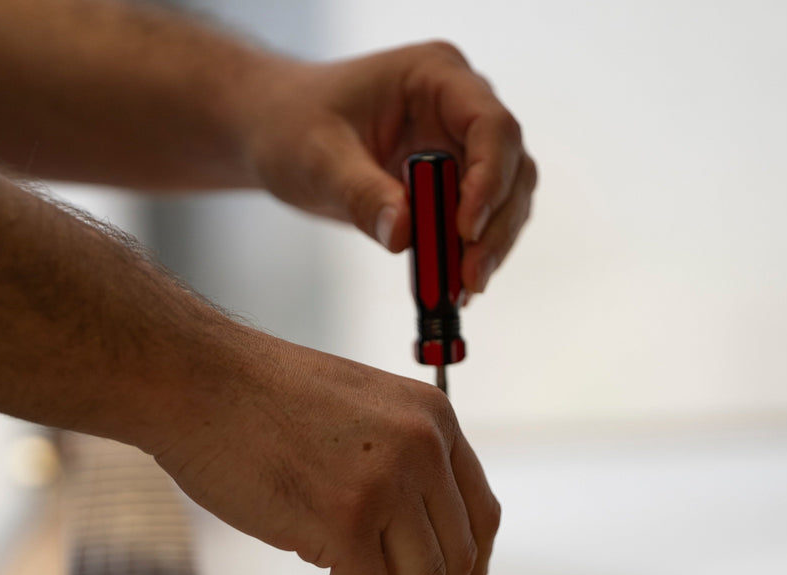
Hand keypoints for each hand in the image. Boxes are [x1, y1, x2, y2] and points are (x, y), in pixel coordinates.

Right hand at [152, 333, 499, 574]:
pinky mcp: (345, 521)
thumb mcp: (354, 409)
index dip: (470, 570)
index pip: (478, 512)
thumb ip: (389, 460)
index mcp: (430, 416)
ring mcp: (386, 485)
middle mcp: (422, 447)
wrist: (194, 380)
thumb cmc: (248, 393)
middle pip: (457, 555)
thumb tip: (392, 535)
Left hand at [244, 41, 536, 293]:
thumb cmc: (291, 124)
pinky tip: (451, 286)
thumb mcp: (318, 158)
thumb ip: (362, 194)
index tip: (465, 230)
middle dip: (494, 225)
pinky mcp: (451, 180)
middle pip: (510, 165)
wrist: (276, 131)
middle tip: (469, 277)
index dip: (489, 179)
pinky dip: (469, 253)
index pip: (490, 124)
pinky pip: (479, 219)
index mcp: (435, 74)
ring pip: (506, 197)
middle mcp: (459, 105)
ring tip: (460, 289)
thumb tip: (404, 236)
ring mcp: (459, 142)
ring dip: (490, 245)